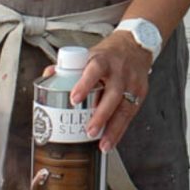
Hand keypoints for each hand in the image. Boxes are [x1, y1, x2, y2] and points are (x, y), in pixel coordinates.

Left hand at [67, 32, 151, 153]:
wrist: (135, 46)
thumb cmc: (109, 53)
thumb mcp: (90, 53)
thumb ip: (70, 66)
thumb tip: (49, 75)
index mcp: (104, 59)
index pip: (94, 69)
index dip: (84, 84)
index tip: (74, 99)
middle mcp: (119, 71)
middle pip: (112, 94)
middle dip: (101, 115)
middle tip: (90, 130)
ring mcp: (132, 83)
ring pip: (124, 108)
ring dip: (113, 129)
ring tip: (102, 144)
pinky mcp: (140, 93)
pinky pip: (130, 114)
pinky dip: (121, 130)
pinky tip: (112, 140)